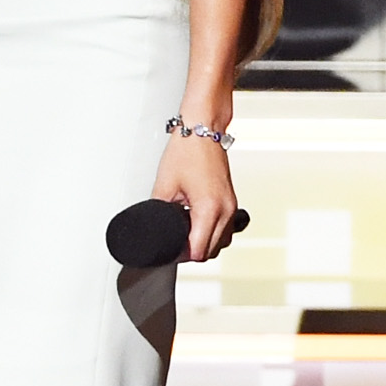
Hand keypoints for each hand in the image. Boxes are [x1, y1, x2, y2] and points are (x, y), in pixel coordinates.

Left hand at [149, 127, 237, 261]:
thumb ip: (158, 211)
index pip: (198, 251)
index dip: (181, 255)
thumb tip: (154, 227)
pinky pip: (226, 228)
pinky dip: (212, 232)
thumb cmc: (186, 152)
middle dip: (191, 251)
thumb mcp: (164, 185)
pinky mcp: (231, 201)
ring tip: (184, 233)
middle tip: (172, 243)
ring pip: (221, 242)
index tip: (169, 251)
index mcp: (209, 209)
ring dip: (204, 243)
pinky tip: (197, 224)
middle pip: (211, 251)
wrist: (203, 130)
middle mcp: (225, 210)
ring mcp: (231, 206)